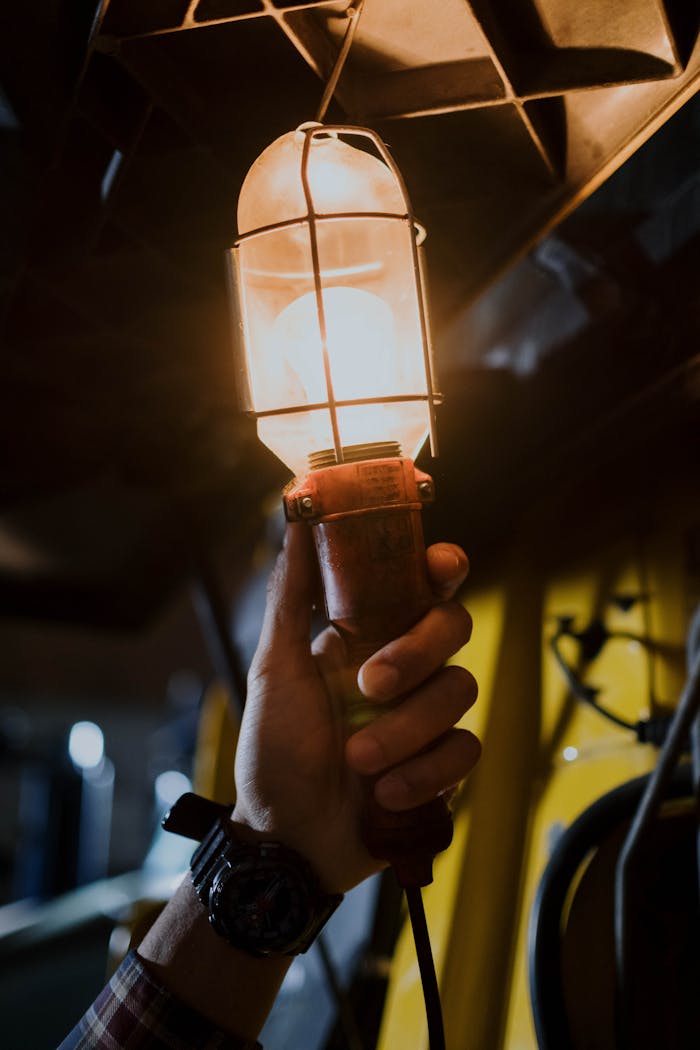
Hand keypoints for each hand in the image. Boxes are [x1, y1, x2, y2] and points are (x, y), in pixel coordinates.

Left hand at [232, 524, 479, 893]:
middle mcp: (405, 668)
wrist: (285, 838)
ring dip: (406, 729)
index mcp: (368, 637)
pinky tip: (385, 794)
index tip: (439, 565)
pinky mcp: (444, 767)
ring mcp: (427, 718)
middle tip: (370, 686)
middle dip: (417, 654)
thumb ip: (291, 596)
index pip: (421, 586)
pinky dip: (425, 774)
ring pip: (460, 690)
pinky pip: (466, 750)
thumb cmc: (274, 750)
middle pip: (454, 627)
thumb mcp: (275, 669)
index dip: (442, 567)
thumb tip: (296, 520)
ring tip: (357, 761)